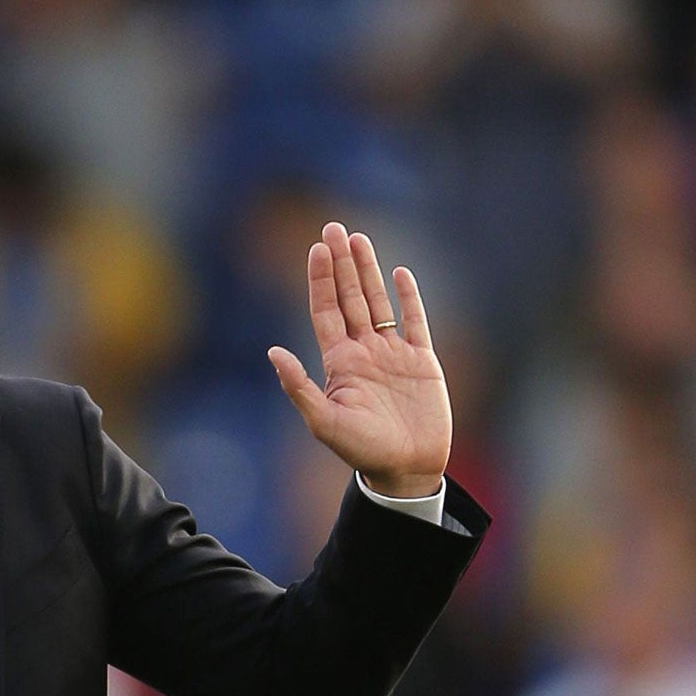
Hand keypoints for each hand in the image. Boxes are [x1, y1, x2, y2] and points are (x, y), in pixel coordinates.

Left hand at [267, 223, 449, 498]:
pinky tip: (400, 272)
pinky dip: (408, 298)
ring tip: (359, 239)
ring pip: (378, 302)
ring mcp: (392, 354)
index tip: (316, 249)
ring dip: (369, 271)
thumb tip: (273, 352)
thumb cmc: (362, 450)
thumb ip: (299, 386)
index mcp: (338, 362)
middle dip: (341, 263)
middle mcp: (363, 352)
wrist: (406, 468)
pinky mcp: (422, 361)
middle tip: (333, 227)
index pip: (325, 311)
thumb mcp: (324, 421)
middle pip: (350, 297)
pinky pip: (414, 322)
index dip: (320, 280)